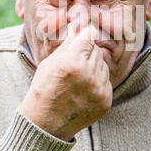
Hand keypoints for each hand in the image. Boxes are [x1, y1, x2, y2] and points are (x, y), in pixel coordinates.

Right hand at [21, 24, 112, 140]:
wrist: (46, 124)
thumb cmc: (44, 90)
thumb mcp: (50, 63)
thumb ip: (68, 43)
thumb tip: (79, 26)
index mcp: (72, 62)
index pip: (88, 35)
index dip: (84, 34)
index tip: (82, 36)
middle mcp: (88, 75)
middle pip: (96, 50)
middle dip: (86, 53)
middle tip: (74, 63)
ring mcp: (99, 89)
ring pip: (103, 65)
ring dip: (93, 67)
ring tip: (77, 79)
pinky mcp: (106, 101)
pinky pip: (106, 81)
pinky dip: (97, 82)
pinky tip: (83, 90)